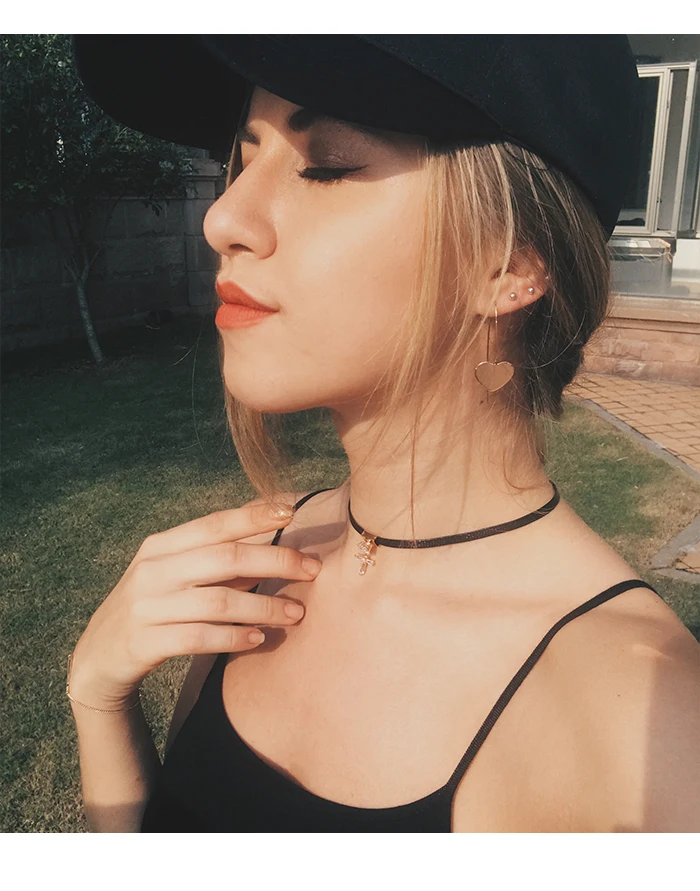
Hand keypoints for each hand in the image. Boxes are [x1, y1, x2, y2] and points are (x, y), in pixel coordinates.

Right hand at [68, 501, 321, 708]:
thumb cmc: (154, 606)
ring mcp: (146, 606)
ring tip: (296, 614)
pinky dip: (233, 638)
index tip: (291, 511)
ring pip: (217, 601)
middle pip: (224, 558)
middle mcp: (152, 570)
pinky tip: (259, 640)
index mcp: (161, 545)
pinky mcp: (144, 643)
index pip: (214, 524)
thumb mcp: (176, 576)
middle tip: (313, 569)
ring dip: (263, 607)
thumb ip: (218, 562)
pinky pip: (198, 638)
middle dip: (274, 561)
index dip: (253, 516)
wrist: (99, 656)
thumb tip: (275, 545)